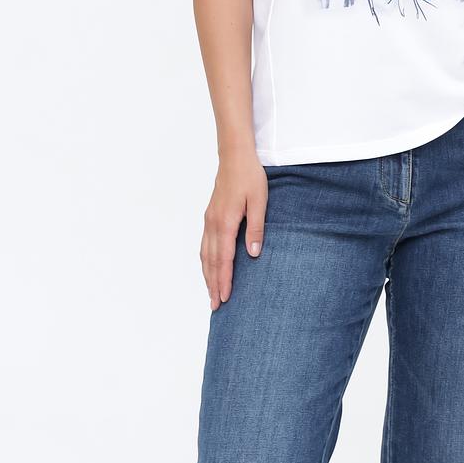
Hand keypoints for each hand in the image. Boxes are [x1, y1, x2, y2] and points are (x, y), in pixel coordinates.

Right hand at [202, 151, 267, 309]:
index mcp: (225, 222)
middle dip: (213, 284)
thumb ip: (255, 227)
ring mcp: (209, 220)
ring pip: (204, 254)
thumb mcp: (259, 201)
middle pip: (210, 261)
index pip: (223, 259)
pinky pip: (204, 244)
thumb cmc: (250, 177)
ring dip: (207, 275)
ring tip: (210, 292)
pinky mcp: (210, 216)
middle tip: (215, 305)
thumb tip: (253, 253)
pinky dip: (204, 261)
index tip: (224, 298)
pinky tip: (208, 267)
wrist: (235, 156)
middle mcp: (213, 224)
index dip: (223, 280)